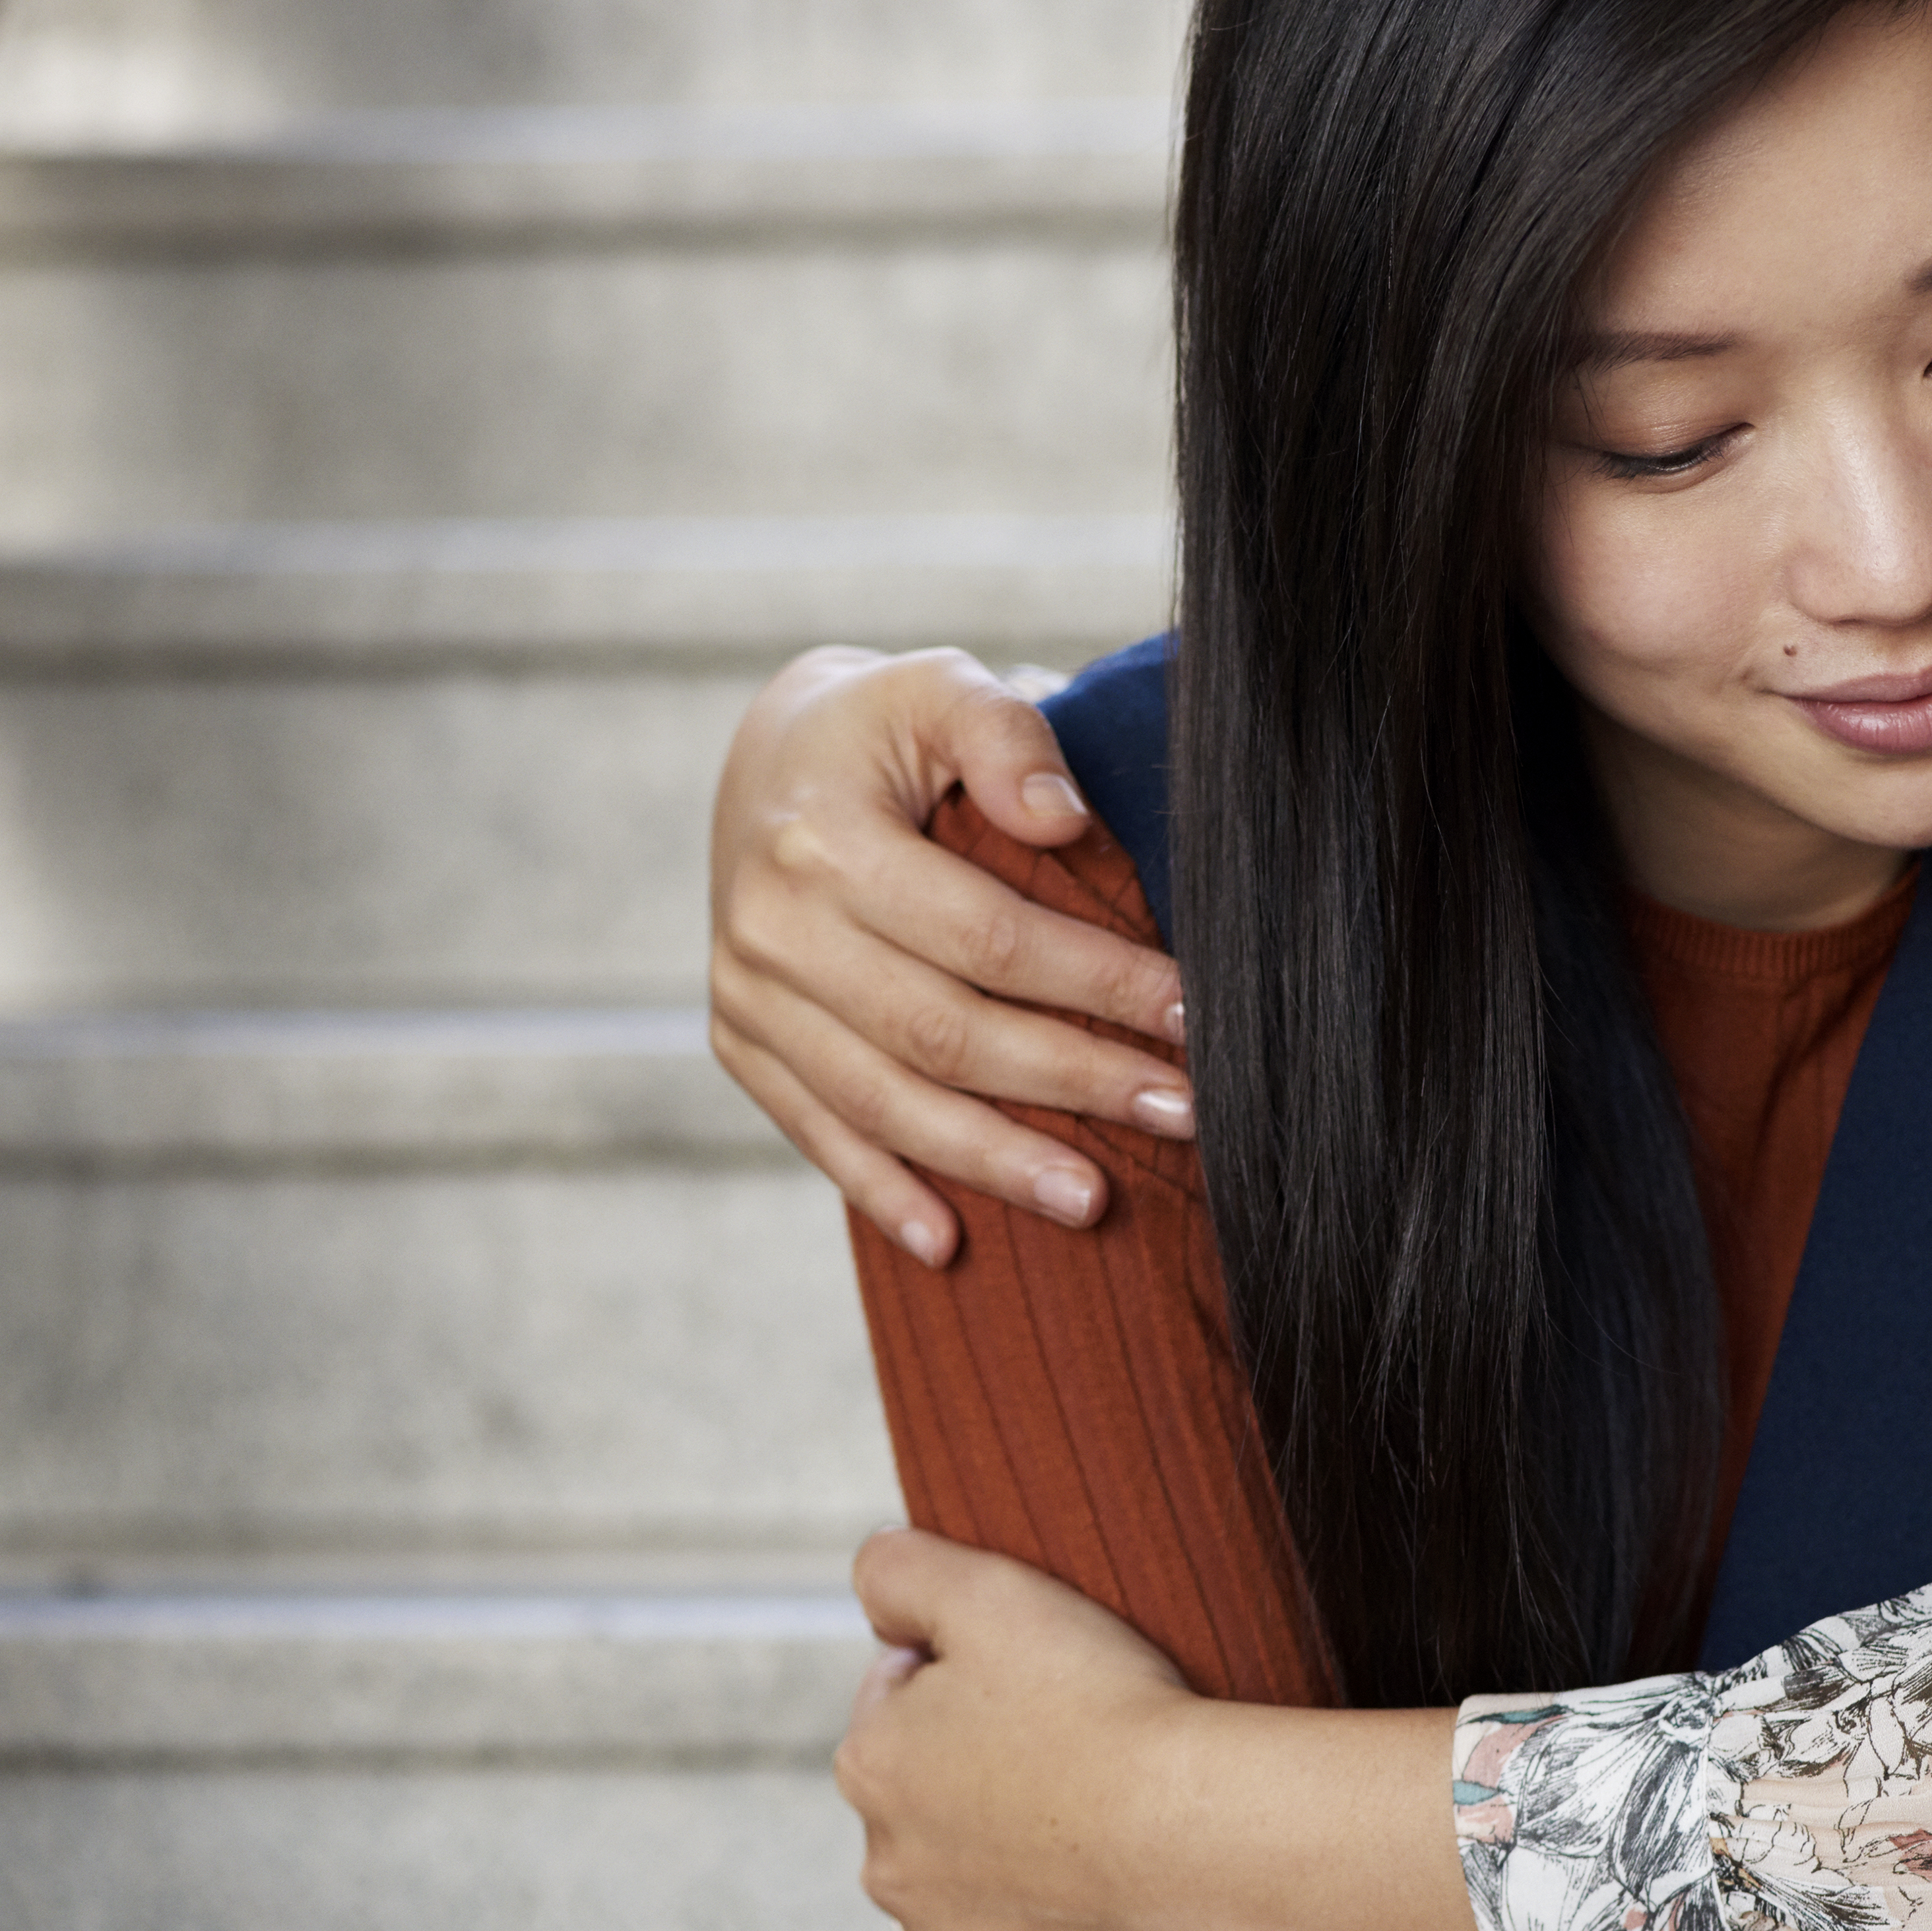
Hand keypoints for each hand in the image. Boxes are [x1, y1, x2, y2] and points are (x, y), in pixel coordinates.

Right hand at [707, 646, 1191, 1266]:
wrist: (765, 760)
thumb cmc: (884, 728)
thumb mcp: (940, 688)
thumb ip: (1006, 735)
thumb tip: (1063, 819)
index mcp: (823, 839)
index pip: (987, 934)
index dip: (1095, 980)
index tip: (1191, 1015)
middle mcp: (770, 928)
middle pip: (943, 1031)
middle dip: (1071, 1081)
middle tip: (1179, 1114)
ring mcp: (746, 995)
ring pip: (885, 1101)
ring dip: (994, 1161)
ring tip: (1095, 1198)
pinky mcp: (740, 1043)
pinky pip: (816, 1131)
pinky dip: (882, 1192)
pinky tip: (950, 1242)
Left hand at [839, 1528, 1217, 1930]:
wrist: (1195, 1837)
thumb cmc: (1102, 1708)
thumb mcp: (992, 1591)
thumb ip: (900, 1568)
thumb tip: (872, 1585)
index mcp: (873, 1762)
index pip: (902, 1698)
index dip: (974, 1675)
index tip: (1043, 1681)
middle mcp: (887, 1864)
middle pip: (932, 1799)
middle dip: (987, 1775)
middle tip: (1079, 1749)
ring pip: (965, 1887)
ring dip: (1011, 1860)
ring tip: (1099, 1825)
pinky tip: (1092, 1902)